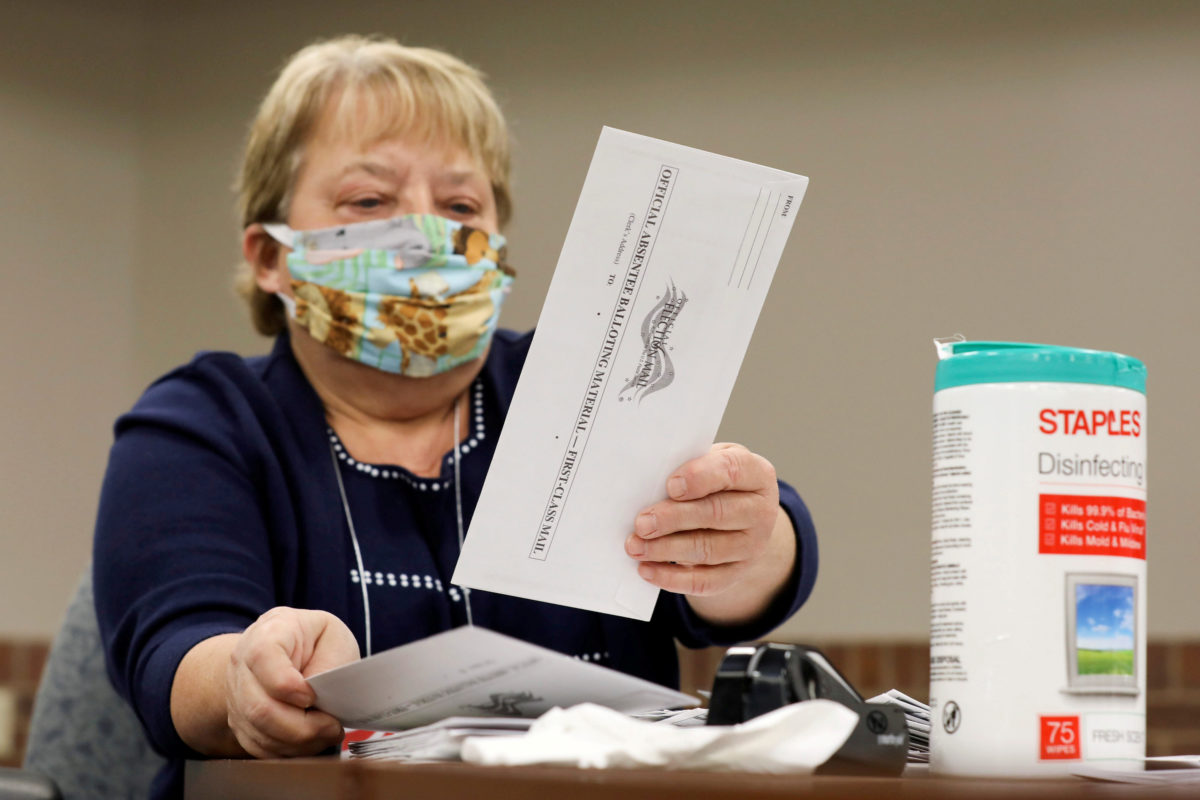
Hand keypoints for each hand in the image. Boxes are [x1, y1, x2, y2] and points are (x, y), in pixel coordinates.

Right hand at [225, 607, 359, 757]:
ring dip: (298, 742)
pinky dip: (287, 750)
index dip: (288, 685)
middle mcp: (241, 664)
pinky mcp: (239, 721)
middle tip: (332, 726)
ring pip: (259, 732)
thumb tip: (320, 698)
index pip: (263, 657)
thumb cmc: (314, 641)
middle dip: (302, 726)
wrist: (283, 648)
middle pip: (259, 707)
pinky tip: (309, 741)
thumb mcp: (332, 635)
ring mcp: (235, 695)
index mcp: (266, 633)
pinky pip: (258, 747)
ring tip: (326, 733)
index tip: (312, 697)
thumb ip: (330, 662)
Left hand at [624, 443, 796, 624]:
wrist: (743, 515)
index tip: (671, 485)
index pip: (731, 471)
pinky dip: (673, 578)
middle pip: (716, 513)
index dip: (700, 477)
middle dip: (674, 518)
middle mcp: (760, 511)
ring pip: (708, 550)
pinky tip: (647, 569)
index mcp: (756, 474)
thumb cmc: (717, 481)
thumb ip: (688, 467)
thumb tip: (649, 485)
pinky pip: (705, 581)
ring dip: (667, 550)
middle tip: (642, 523)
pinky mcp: (737, 573)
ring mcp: (753, 546)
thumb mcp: (711, 462)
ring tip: (636, 546)